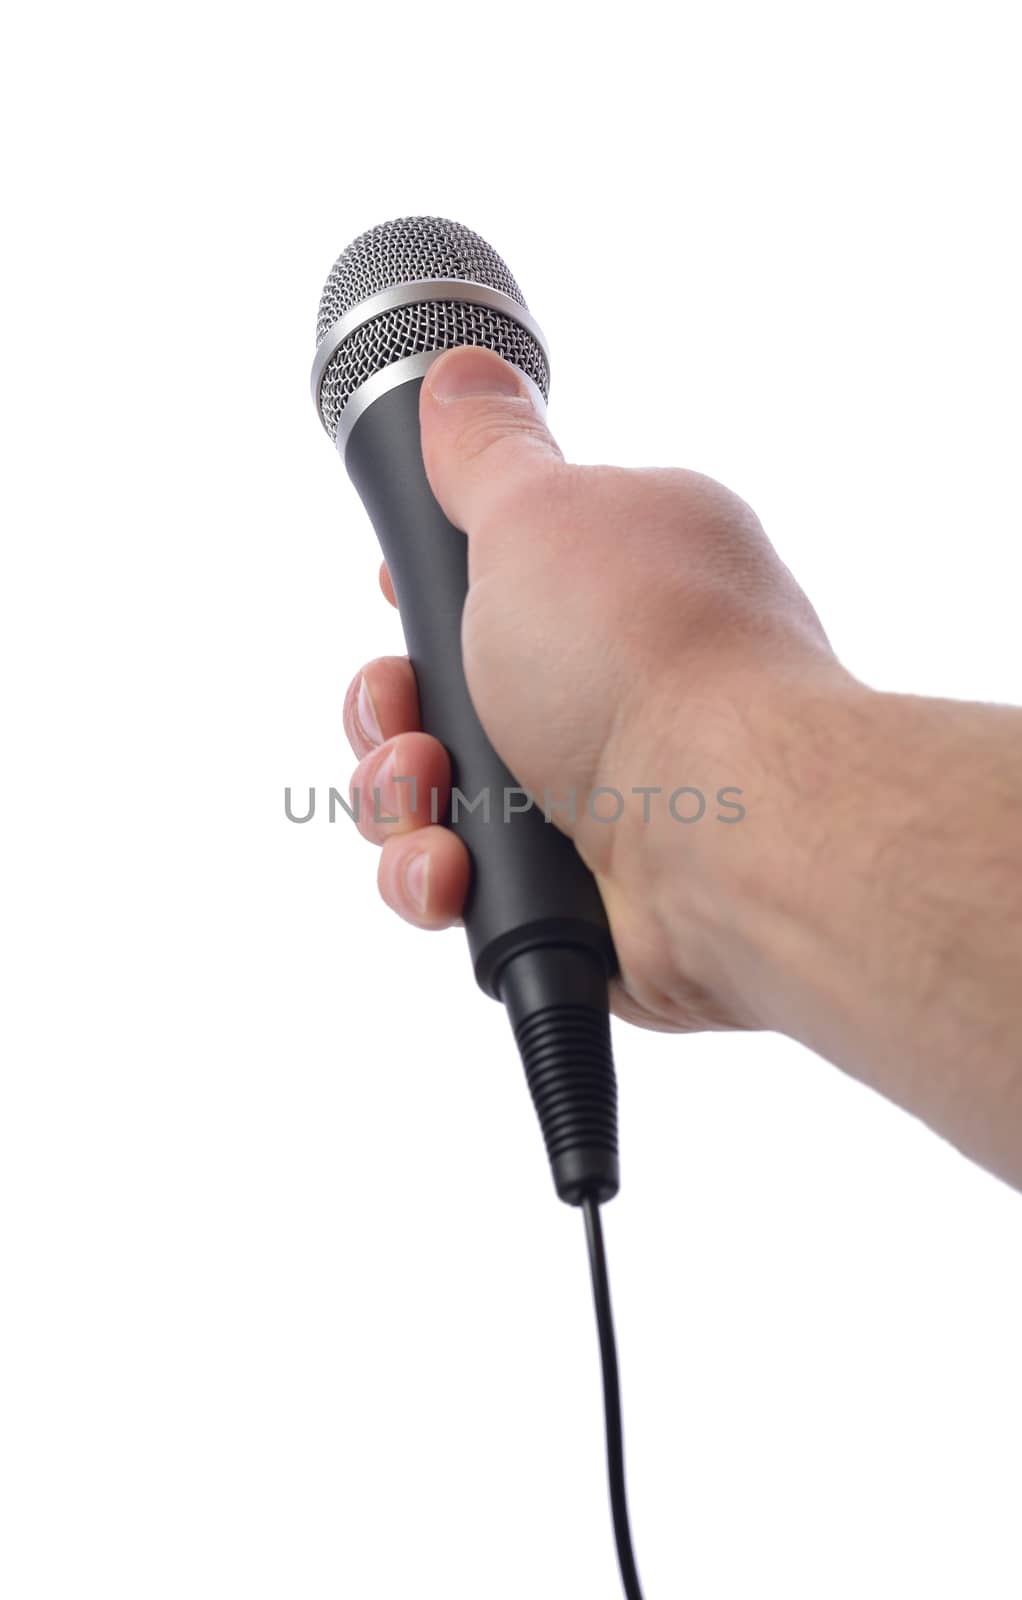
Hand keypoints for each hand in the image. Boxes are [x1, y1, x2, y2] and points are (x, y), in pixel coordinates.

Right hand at [343, 346, 842, 1034]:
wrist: (726, 831)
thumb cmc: (645, 659)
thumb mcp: (539, 515)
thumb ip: (485, 451)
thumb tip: (462, 372)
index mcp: (613, 577)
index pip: (483, 578)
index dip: (418, 600)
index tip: (401, 605)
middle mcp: (607, 679)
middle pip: (433, 696)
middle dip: (389, 719)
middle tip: (415, 728)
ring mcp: (593, 788)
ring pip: (429, 797)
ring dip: (397, 801)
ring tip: (435, 801)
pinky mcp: (574, 885)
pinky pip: (458, 881)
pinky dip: (435, 878)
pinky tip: (453, 871)